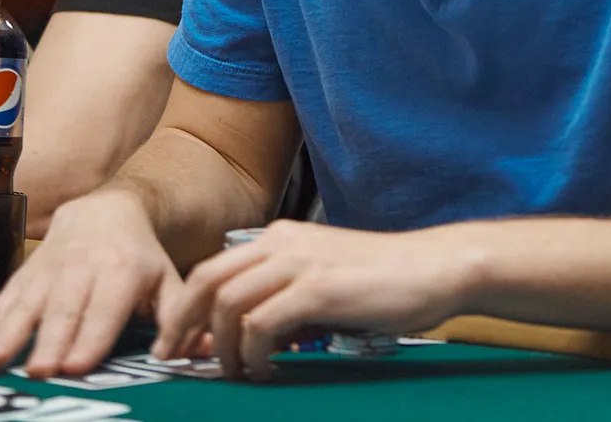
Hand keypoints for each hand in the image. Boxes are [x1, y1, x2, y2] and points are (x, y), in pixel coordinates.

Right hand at [0, 190, 179, 377]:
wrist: (105, 209)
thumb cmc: (139, 257)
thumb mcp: (167, 279)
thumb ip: (180, 317)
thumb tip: (201, 349)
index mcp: (121, 272)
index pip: (104, 309)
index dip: (90, 338)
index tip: (76, 366)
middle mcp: (81, 270)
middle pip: (62, 310)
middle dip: (48, 342)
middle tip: (37, 372)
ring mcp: (47, 272)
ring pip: (25, 305)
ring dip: (5, 335)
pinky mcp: (23, 276)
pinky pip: (1, 303)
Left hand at [150, 219, 473, 380]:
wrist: (435, 267)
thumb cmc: (385, 279)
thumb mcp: (323, 276)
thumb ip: (286, 294)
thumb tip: (251, 333)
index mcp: (279, 237)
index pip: (213, 268)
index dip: (186, 308)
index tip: (178, 343)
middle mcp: (282, 242)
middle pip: (206, 280)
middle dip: (182, 324)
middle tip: (175, 360)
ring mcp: (299, 263)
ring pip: (228, 303)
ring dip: (221, 346)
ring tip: (233, 373)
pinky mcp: (318, 288)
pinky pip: (262, 324)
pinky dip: (254, 352)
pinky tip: (266, 371)